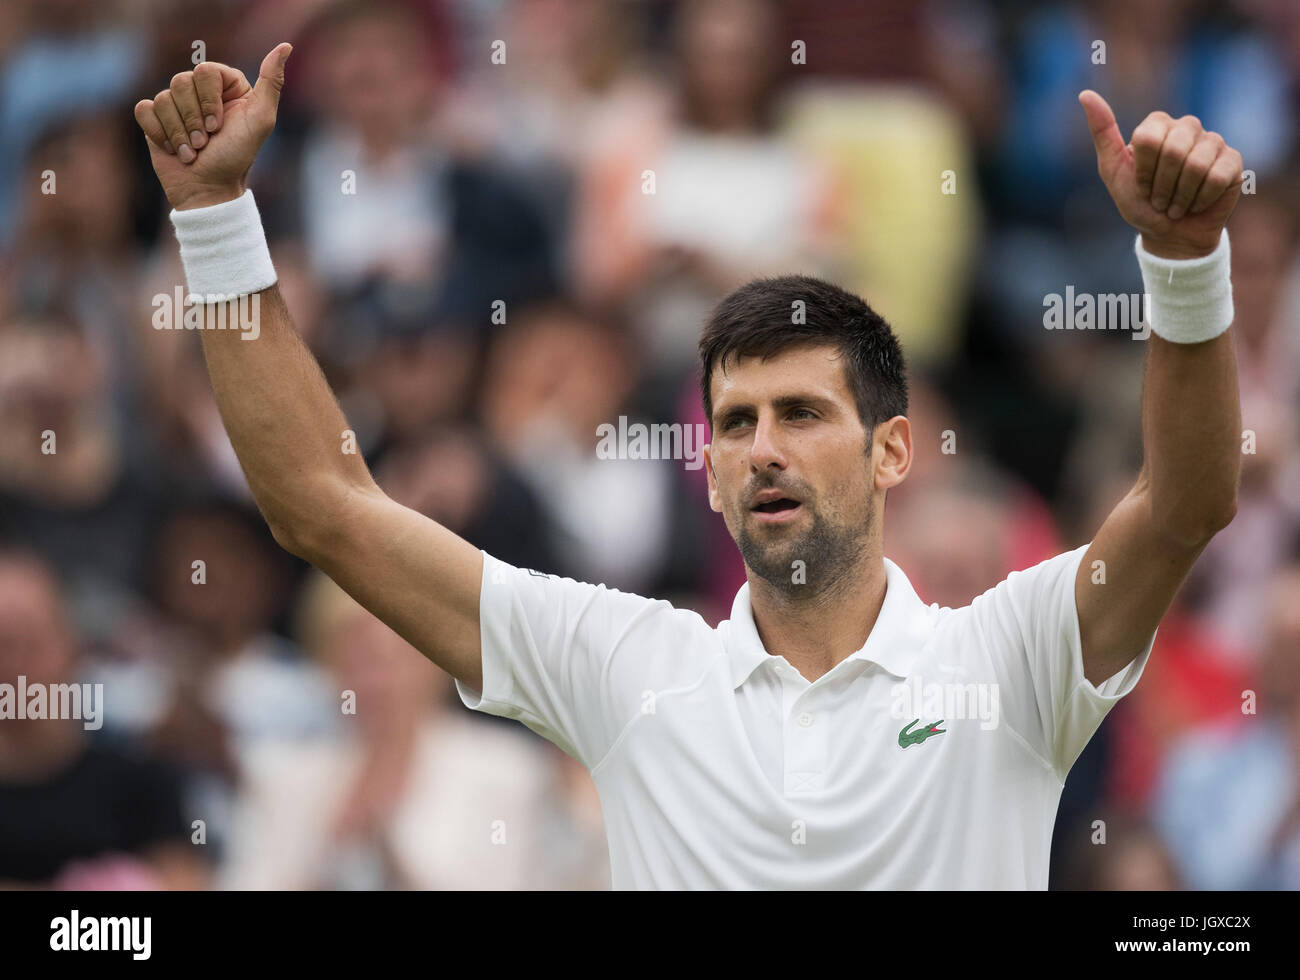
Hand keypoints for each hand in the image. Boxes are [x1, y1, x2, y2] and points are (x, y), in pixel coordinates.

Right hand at [133, 43, 291, 210]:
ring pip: (163, 98)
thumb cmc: (236, 157)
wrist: (208, 189)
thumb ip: (271, 82)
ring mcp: (176, 105)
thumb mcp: (261, 120)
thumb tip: (284, 47)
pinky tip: (173, 150)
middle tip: (205, 142)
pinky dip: (159, 133)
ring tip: (192, 151)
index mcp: (226, 86)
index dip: (209, 100)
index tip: (219, 126)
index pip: (206, 70)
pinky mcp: (154, 119)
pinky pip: (145, 109)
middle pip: (181, 81)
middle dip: (194, 119)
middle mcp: (200, 92)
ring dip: (179, 132)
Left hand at [1078, 90, 1243, 258]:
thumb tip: (1085, 94)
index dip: (1143, 171)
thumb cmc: (1139, 202)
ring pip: (1196, 165)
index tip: (1141, 185)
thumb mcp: (1112, 171)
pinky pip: (1217, 177)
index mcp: (1157, 125)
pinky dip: (1200, 199)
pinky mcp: (1233, 160)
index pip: (1149, 138)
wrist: (1169, 234)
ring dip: (1180, 196)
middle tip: (1159, 200)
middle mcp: (1187, 127)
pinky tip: (1196, 204)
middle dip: (1161, 186)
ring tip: (1175, 205)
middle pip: (1174, 150)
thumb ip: (1102, 132)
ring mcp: (1213, 142)